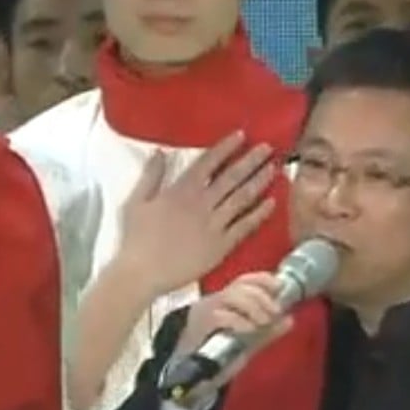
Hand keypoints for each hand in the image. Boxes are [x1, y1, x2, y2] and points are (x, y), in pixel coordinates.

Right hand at [117, 131, 276, 295]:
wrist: (143, 274)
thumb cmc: (136, 239)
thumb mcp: (136, 202)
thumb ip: (151, 176)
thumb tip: (159, 152)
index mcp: (181, 191)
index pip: (208, 162)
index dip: (226, 147)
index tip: (241, 135)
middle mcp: (201, 204)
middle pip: (232, 177)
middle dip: (251, 160)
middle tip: (268, 148)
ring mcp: (214, 225)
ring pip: (242, 198)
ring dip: (259, 181)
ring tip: (274, 169)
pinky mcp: (221, 246)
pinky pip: (245, 226)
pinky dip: (259, 214)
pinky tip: (272, 203)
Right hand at [173, 272, 293, 380]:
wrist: (191, 378)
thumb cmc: (217, 356)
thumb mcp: (248, 341)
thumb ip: (267, 331)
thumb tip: (290, 320)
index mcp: (225, 301)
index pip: (243, 280)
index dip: (263, 279)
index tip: (279, 286)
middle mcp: (213, 302)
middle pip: (239, 286)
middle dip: (262, 296)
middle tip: (275, 312)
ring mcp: (204, 313)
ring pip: (230, 296)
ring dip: (253, 306)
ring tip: (263, 322)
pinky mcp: (199, 327)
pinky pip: (219, 316)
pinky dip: (238, 321)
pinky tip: (249, 330)